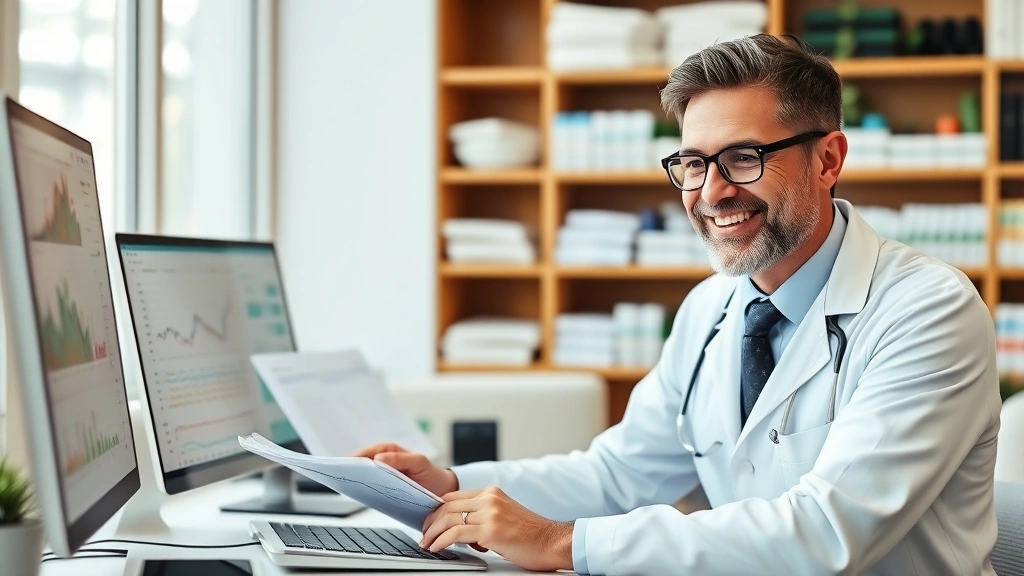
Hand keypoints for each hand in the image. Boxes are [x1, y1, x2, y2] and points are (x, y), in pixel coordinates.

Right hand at [352, 443, 457, 496]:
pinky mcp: (386, 488)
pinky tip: (360, 495)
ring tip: (347, 486)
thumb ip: (401, 459)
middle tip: (342, 476)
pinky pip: (372, 487)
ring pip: (366, 476)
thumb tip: (377, 459)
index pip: (370, 451)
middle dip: (353, 468)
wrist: (442, 491)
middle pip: (364, 463)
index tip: (346, 463)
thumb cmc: (431, 473)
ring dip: (357, 480)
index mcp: (392, 452)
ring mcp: (385, 476)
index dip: (357, 456)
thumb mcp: (419, 463)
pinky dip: (365, 490)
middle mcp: (386, 462)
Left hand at [419, 487, 573, 571]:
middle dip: (430, 522)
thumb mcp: (504, 515)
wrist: (553, 542)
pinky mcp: (491, 530)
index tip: (428, 523)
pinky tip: (437, 548)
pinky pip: (456, 533)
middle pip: (447, 506)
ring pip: (448, 518)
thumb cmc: (532, 535)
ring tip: (427, 544)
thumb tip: (460, 527)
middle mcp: (489, 498)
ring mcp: (490, 513)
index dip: (436, 510)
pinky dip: (441, 541)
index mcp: (491, 492)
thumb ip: (483, 515)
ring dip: (432, 533)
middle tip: (423, 535)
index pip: (454, 497)